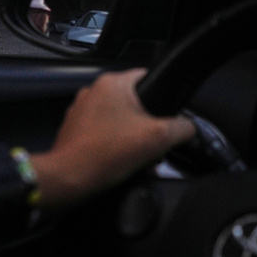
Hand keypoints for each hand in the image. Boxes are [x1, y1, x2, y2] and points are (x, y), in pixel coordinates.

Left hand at [33, 68, 194, 206]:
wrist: (68, 179)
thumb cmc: (109, 153)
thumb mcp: (157, 139)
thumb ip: (181, 128)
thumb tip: (189, 127)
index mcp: (113, 83)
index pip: (148, 77)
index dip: (163, 96)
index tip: (169, 117)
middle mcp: (94, 90)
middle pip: (134, 101)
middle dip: (147, 123)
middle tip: (156, 143)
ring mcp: (80, 109)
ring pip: (118, 117)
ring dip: (131, 135)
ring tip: (140, 157)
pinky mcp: (73, 128)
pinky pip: (102, 130)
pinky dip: (114, 142)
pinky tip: (120, 161)